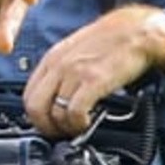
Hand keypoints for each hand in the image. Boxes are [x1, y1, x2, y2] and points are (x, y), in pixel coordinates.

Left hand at [20, 5, 164, 139]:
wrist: (136, 31)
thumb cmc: (110, 41)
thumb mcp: (75, 51)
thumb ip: (61, 72)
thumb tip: (53, 98)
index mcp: (52, 59)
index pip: (27, 95)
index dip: (37, 116)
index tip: (48, 125)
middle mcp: (59, 65)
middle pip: (34, 108)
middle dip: (46, 127)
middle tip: (60, 133)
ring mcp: (74, 72)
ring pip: (54, 113)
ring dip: (66, 128)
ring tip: (78, 127)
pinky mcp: (93, 80)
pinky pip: (75, 112)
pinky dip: (79, 123)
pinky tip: (88, 122)